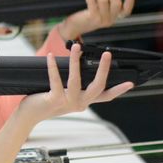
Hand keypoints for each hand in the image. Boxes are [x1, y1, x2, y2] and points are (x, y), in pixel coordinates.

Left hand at [17, 43, 132, 124]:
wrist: (30, 115)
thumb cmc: (46, 101)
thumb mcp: (65, 94)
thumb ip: (74, 85)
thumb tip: (79, 65)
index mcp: (84, 102)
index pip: (105, 97)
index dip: (118, 90)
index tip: (131, 83)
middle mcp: (79, 104)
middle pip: (97, 86)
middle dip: (104, 69)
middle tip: (108, 54)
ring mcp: (68, 103)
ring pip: (76, 80)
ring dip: (76, 61)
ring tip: (77, 47)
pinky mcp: (55, 100)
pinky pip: (56, 81)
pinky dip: (53, 67)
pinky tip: (51, 57)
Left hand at [57, 0, 133, 39]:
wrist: (73, 27)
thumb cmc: (86, 15)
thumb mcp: (99, 10)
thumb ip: (105, 1)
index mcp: (114, 17)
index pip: (127, 11)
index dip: (130, 1)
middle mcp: (110, 20)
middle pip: (116, 2)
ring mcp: (102, 20)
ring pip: (103, 0)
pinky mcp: (92, 18)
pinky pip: (92, 2)